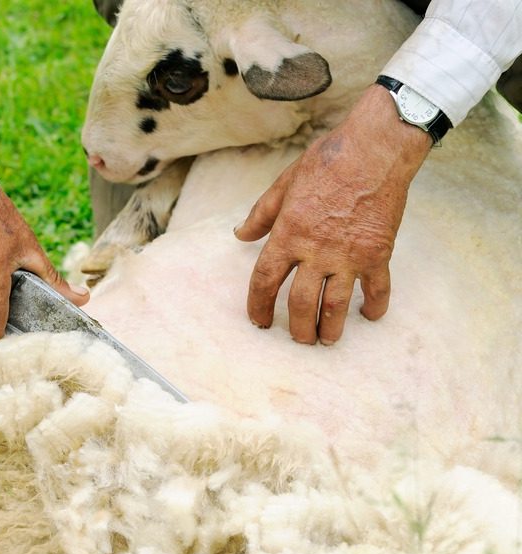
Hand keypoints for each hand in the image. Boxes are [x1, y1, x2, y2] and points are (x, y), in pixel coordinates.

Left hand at [235, 84, 431, 344]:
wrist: (375, 147)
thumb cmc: (327, 161)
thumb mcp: (284, 183)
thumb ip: (261, 215)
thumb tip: (240, 234)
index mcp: (289, 234)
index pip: (265, 281)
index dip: (258, 305)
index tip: (258, 321)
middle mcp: (316, 251)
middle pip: (300, 303)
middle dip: (297, 328)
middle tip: (299, 339)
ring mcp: (349, 255)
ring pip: (335, 306)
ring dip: (330, 328)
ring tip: (326, 340)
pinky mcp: (378, 254)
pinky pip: (377, 289)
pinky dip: (375, 306)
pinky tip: (370, 316)